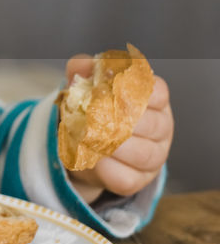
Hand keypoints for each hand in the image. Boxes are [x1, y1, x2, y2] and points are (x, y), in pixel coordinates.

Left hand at [64, 54, 173, 200]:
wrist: (81, 145)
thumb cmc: (91, 108)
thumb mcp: (84, 86)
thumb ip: (82, 70)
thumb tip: (82, 64)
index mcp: (153, 98)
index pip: (156, 92)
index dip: (133, 92)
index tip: (110, 92)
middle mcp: (161, 126)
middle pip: (151, 124)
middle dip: (120, 121)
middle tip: (93, 119)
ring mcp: (154, 155)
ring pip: (143, 153)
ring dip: (113, 147)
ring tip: (89, 139)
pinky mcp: (139, 179)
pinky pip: (128, 178)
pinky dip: (108, 170)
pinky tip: (94, 161)